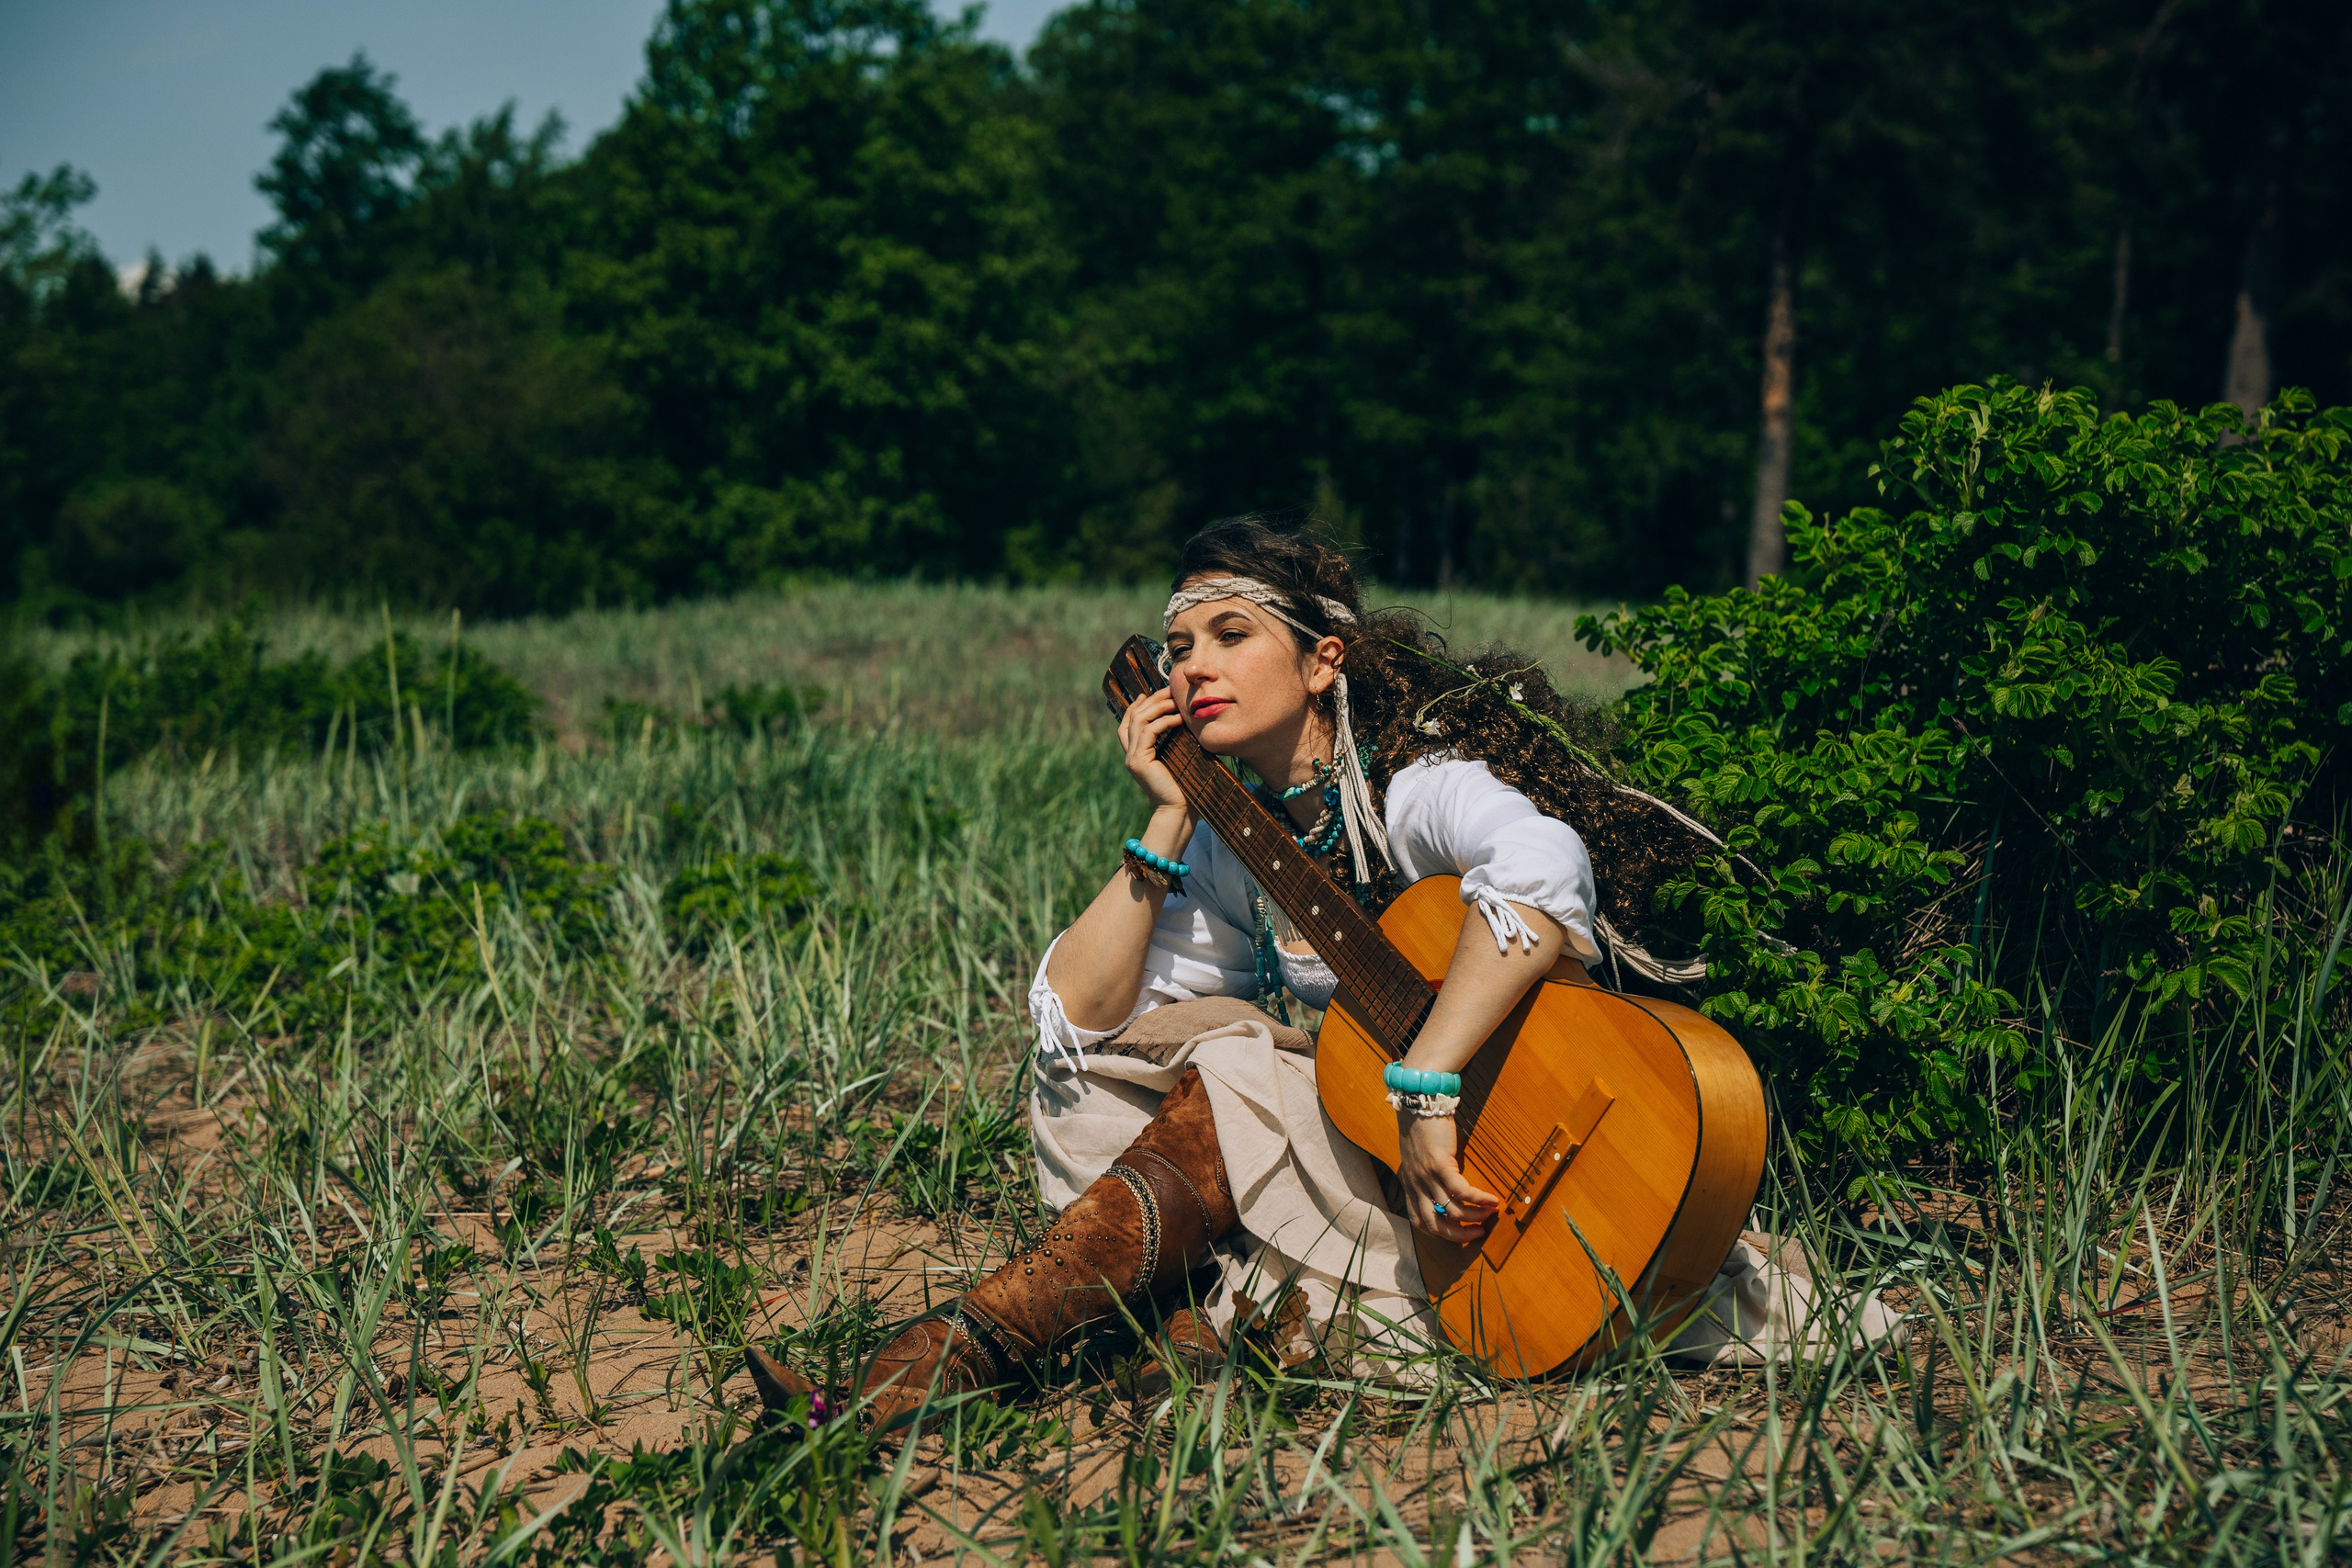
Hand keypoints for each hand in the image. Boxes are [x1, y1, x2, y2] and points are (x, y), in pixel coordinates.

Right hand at [1119, 690, 1193, 817]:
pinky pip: (1148, 733)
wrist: (1179, 810)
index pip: (1128, 724)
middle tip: (1169, 690)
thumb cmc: (1184, 786)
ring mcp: (1132, 758)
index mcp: (1137, 754)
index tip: (1149, 693)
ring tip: (1175, 701)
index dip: (1135, 706)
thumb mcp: (1178, 757)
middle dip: (1152, 701)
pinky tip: (1178, 718)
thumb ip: (1173, 741)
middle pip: (1133, 718)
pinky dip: (1163, 722)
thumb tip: (1184, 720)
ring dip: (1158, 707)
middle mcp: (1130, 755)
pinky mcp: (1139, 762)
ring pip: (1139, 721)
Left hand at [1397, 1114, 1498, 1244]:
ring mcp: (1427, 1177)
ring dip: (1475, 1217)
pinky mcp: (1440, 1165)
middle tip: (1478, 1233)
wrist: (1418, 1102)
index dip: (1439, 1233)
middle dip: (1459, 1235)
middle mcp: (1416, 1185)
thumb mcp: (1416, 1157)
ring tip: (1491, 1213)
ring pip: (1453, 1211)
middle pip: (1436, 1225)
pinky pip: (1462, 1192)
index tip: (1457, 1233)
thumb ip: (1426, 1175)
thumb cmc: (1420, 1126)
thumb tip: (1446, 1190)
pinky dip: (1480, 1199)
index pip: (1419, 1221)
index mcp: (1410, 1185)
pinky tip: (1492, 1200)